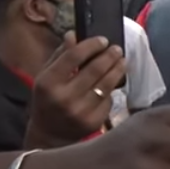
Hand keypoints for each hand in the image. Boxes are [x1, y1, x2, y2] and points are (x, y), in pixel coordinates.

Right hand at [26, 32, 125, 148]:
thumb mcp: (46, 76)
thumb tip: (73, 34)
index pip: (73, 57)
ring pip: (107, 84)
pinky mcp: (94, 121)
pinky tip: (112, 83)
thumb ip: (60, 55)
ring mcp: (80, 111)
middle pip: (95, 69)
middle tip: (117, 49)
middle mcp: (64, 97)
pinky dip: (111, 89)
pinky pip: (109, 99)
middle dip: (110, 56)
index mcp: (48, 83)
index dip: (91, 45)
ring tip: (122, 61)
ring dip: (118, 69)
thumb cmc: (48, 99)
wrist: (49, 134)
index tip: (103, 40)